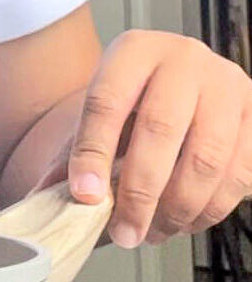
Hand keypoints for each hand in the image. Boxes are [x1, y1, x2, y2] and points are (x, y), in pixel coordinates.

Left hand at [31, 28, 251, 247]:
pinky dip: (210, 209)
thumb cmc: (135, 100)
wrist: (177, 81)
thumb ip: (75, 153)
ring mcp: (226, 84)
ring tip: (152, 231)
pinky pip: (238, 174)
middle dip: (139, 192)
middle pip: (160, 129)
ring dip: (177, 208)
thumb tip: (48, 198)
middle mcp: (184, 58)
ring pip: (205, 157)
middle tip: (123, 232)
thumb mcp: (99, 114)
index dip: (94, 152)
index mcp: (134, 50)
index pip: (107, 101)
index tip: (85, 196)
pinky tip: (184, 221)